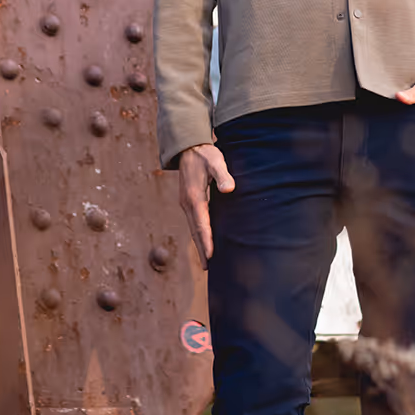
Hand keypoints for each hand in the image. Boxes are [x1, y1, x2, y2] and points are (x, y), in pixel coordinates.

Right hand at [177, 143, 234, 268]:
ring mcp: (186, 202)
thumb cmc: (205, 154)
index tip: (210, 256)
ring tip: (206, 260)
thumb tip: (229, 189)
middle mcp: (187, 203)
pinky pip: (193, 221)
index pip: (201, 223)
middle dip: (201, 249)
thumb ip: (223, 174)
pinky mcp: (188, 200)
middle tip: (207, 268)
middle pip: (195, 230)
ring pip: (193, 227)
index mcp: (194, 196)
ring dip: (199, 243)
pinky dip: (198, 233)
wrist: (189, 146)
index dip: (206, 240)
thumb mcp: (216, 160)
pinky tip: (204, 240)